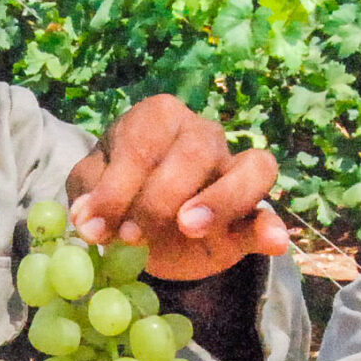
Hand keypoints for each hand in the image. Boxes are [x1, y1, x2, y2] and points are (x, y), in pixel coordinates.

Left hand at [65, 94, 290, 282]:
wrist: (145, 232)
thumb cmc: (118, 195)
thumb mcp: (91, 190)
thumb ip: (89, 197)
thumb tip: (87, 218)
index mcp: (158, 118)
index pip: (143, 141)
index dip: (118, 185)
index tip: (95, 226)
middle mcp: (202, 134)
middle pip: (196, 150)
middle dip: (159, 197)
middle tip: (133, 236)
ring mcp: (233, 169)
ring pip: (251, 167)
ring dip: (222, 199)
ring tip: (190, 228)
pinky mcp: (250, 212)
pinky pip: (269, 212)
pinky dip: (271, 226)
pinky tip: (273, 242)